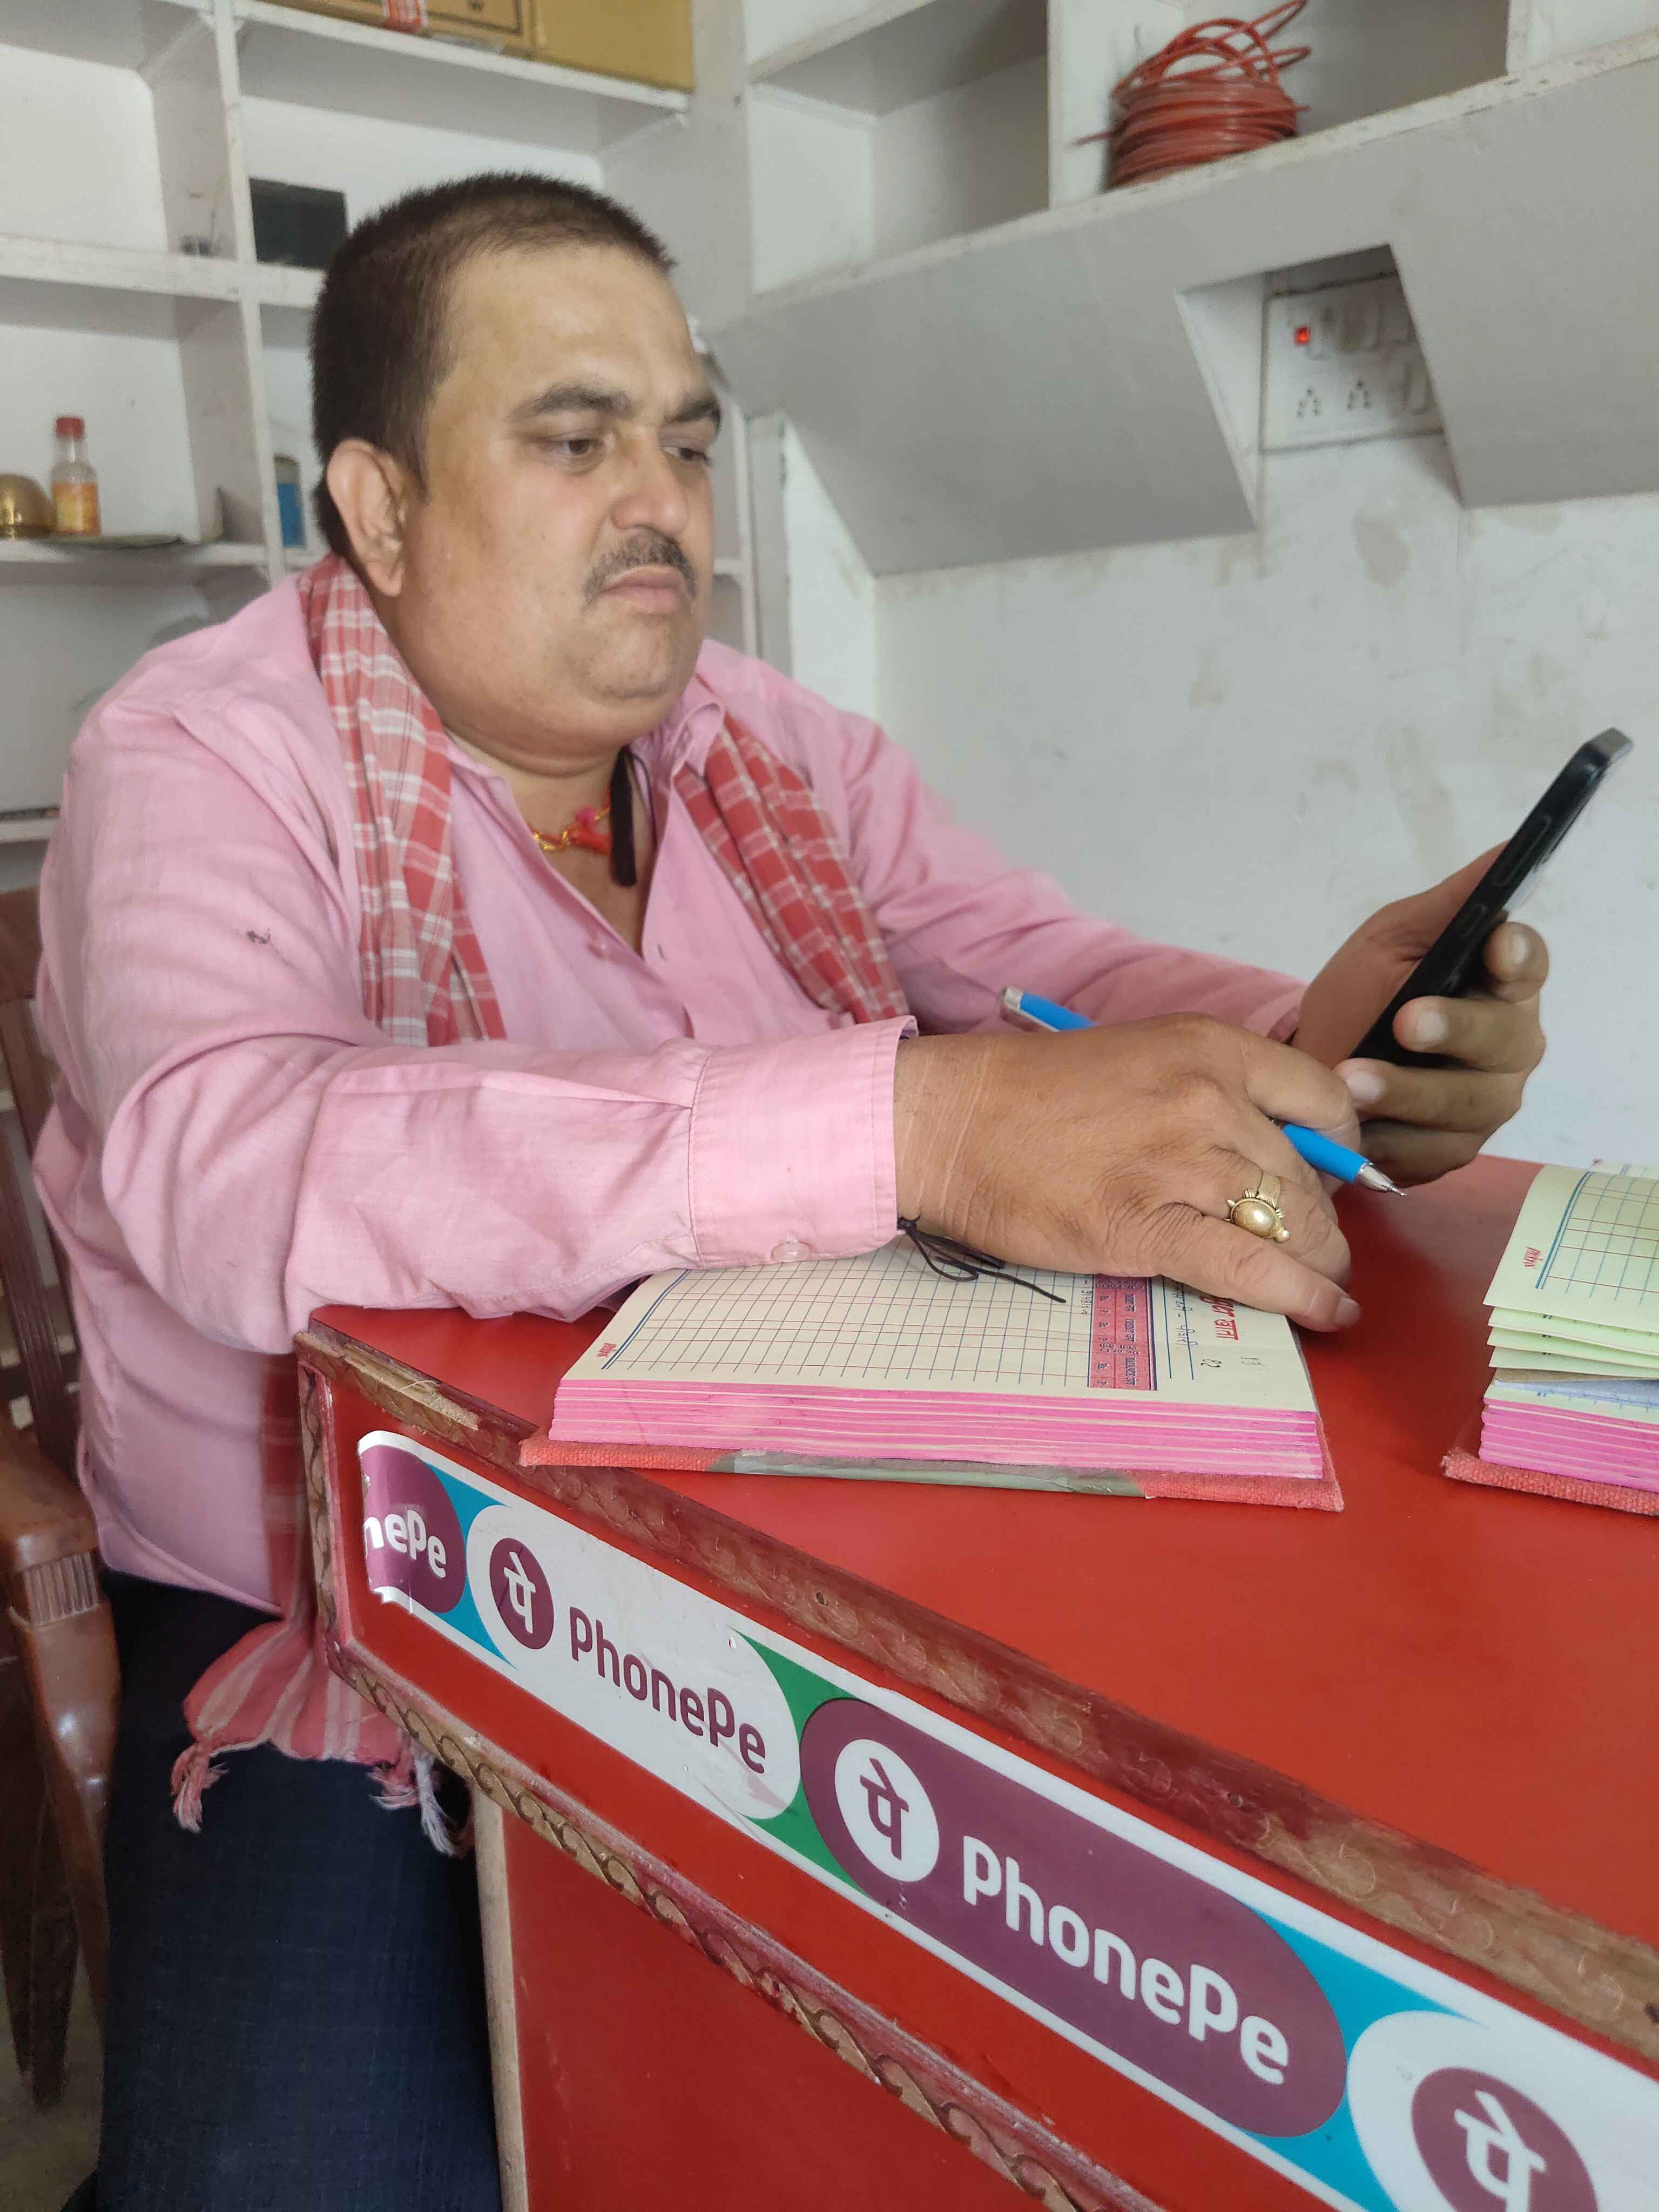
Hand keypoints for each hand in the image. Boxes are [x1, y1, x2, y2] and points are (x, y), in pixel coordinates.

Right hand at [892, 1015, 1363, 1329]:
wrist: (952, 1120)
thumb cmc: (1036, 1097)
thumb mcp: (1142, 1061)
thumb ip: (1212, 1092)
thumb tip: (1282, 1154)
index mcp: (1208, 1046)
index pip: (1324, 1098)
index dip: (1339, 1149)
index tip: (1326, 1178)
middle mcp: (1206, 1097)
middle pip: (1309, 1173)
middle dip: (1323, 1219)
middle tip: (1314, 1245)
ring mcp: (1177, 1161)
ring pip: (1291, 1222)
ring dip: (1319, 1263)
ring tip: (1322, 1285)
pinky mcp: (1143, 1226)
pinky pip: (1248, 1268)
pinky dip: (1299, 1296)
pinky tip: (1325, 1313)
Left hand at [1293, 852, 1547, 1185]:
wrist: (1317, 1065)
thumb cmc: (1363, 994)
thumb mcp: (1391, 941)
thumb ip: (1447, 905)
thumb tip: (1505, 853)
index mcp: (1501, 983)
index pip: (1528, 965)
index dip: (1516, 958)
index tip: (1494, 947)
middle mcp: (1509, 1044)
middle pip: (1503, 1038)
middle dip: (1454, 1029)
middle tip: (1404, 1021)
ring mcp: (1486, 1102)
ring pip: (1466, 1103)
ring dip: (1406, 1092)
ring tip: (1351, 1081)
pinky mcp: (1454, 1150)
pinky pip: (1433, 1150)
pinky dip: (1390, 1138)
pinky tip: (1357, 1128)